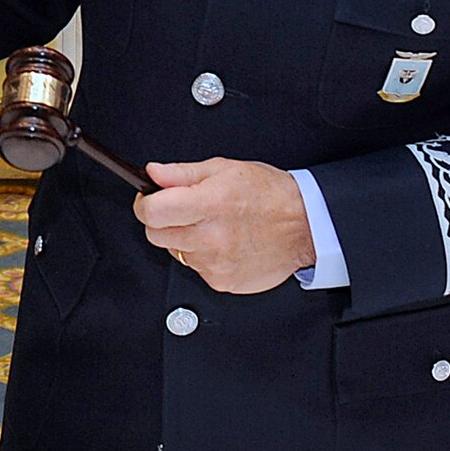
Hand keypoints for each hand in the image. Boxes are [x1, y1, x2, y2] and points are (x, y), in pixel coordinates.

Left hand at [132, 158, 314, 293]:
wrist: (305, 225)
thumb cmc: (270, 194)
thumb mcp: (225, 168)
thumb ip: (182, 173)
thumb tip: (154, 173)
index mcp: (209, 204)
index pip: (153, 212)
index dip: (144, 204)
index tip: (148, 200)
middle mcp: (211, 237)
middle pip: (155, 235)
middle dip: (160, 221)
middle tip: (179, 210)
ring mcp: (216, 263)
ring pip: (175, 252)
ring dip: (183, 239)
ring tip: (210, 225)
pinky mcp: (222, 282)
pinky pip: (196, 268)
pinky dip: (202, 256)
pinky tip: (223, 242)